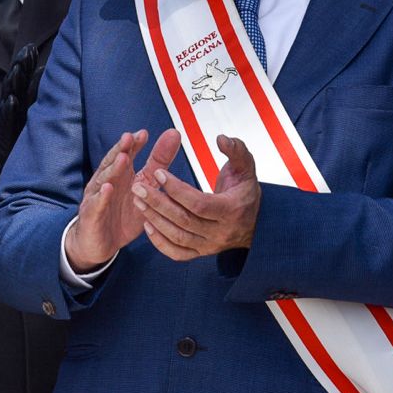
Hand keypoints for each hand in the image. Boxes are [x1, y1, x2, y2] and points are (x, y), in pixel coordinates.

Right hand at [65, 129, 155, 273]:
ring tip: (123, 158)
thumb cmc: (122, 215)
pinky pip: (96, 204)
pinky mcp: (92, 214)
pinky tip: (107, 188)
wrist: (100, 243)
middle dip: (120, 149)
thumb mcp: (145, 189)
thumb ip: (158, 163)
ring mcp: (97, 197)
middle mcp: (107, 181)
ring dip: (113, 169)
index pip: (126, 154)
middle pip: (112, 162)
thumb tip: (173, 134)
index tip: (144, 134)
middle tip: (129, 138)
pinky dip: (102, 196)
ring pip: (104, 180)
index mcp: (121, 174)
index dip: (134, 144)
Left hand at [135, 134, 260, 259]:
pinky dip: (160, 243)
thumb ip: (236, 149)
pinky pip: (178, 253)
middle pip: (184, 220)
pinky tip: (147, 225)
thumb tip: (221, 138)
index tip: (159, 173)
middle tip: (139, 187)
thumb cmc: (245, 190)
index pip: (199, 204)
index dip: (176, 189)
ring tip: (138, 201)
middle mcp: (221, 232)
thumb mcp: (246, 167)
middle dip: (158, 203)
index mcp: (232, 210)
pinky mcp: (202, 253)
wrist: (254, 222)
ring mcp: (210, 246)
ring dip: (155, 220)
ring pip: (178, 237)